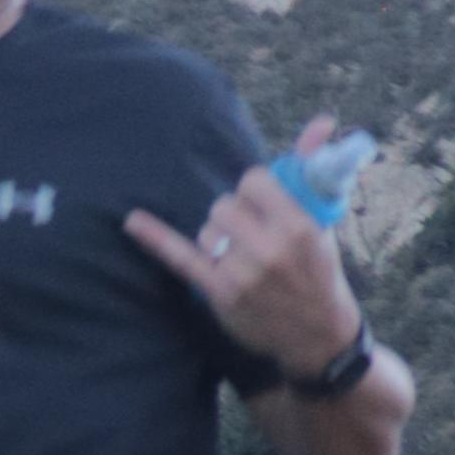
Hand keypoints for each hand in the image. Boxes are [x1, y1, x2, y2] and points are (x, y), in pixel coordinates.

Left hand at [123, 112, 359, 367]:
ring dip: (217, 238)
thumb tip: (322, 120)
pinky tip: (131, 222)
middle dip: (233, 216)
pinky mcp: (219, 292)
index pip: (253, 182)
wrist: (318, 334)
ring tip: (241, 257)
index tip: (260, 206)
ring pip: (207, 229)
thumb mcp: (322, 221)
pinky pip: (181, 257)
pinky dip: (155, 238)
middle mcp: (270, 249)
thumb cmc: (319, 270)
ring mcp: (242, 273)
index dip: (253, 191)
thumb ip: (312, 168)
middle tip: (250, 235)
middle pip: (224, 205)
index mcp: (298, 226)